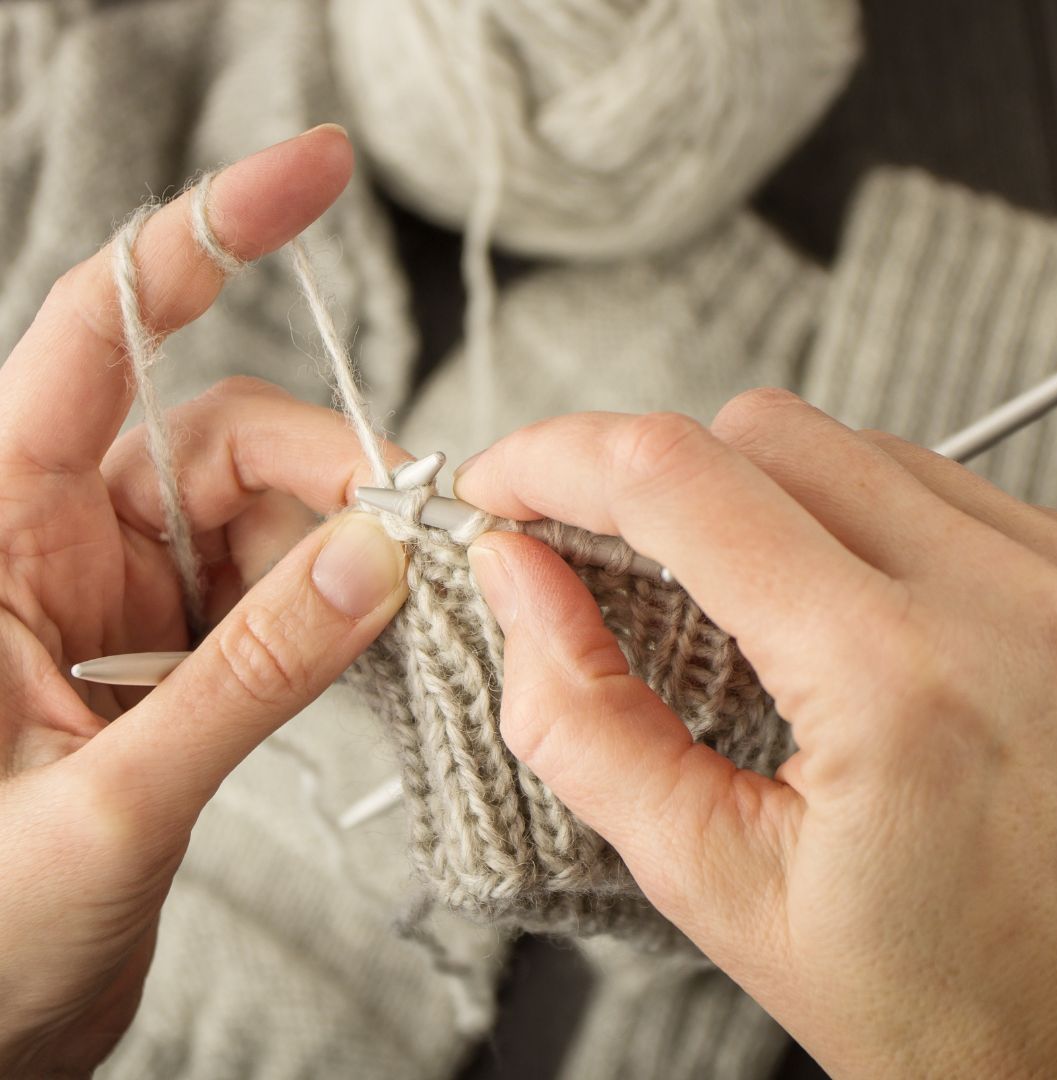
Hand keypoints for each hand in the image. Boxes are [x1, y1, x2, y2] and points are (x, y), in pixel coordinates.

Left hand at [0, 128, 408, 1076]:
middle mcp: (61, 535)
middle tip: (423, 538)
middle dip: (336, 473)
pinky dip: (339, 599)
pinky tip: (375, 635)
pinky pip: (281, 580)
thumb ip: (249, 674)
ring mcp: (126, 586)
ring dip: (349, 547)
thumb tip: (376, 561)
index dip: (205, 238)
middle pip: (227, 435)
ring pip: (269, 510)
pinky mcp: (178, 637)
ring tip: (408, 606)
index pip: (105, 333)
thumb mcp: (112, 800)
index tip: (312, 172)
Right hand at [457, 392, 1056, 1078]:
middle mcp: (1004, 599)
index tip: (502, 485)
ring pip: (843, 446)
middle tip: (596, 551)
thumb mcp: (718, 885)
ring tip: (724, 600)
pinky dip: (838, 517)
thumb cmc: (940, 1002)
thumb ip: (583, 721)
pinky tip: (824, 605)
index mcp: (894, 679)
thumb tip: (518, 585)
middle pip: (757, 434)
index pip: (677, 484)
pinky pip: (926, 483)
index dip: (557, 460)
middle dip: (644, 478)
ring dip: (746, 498)